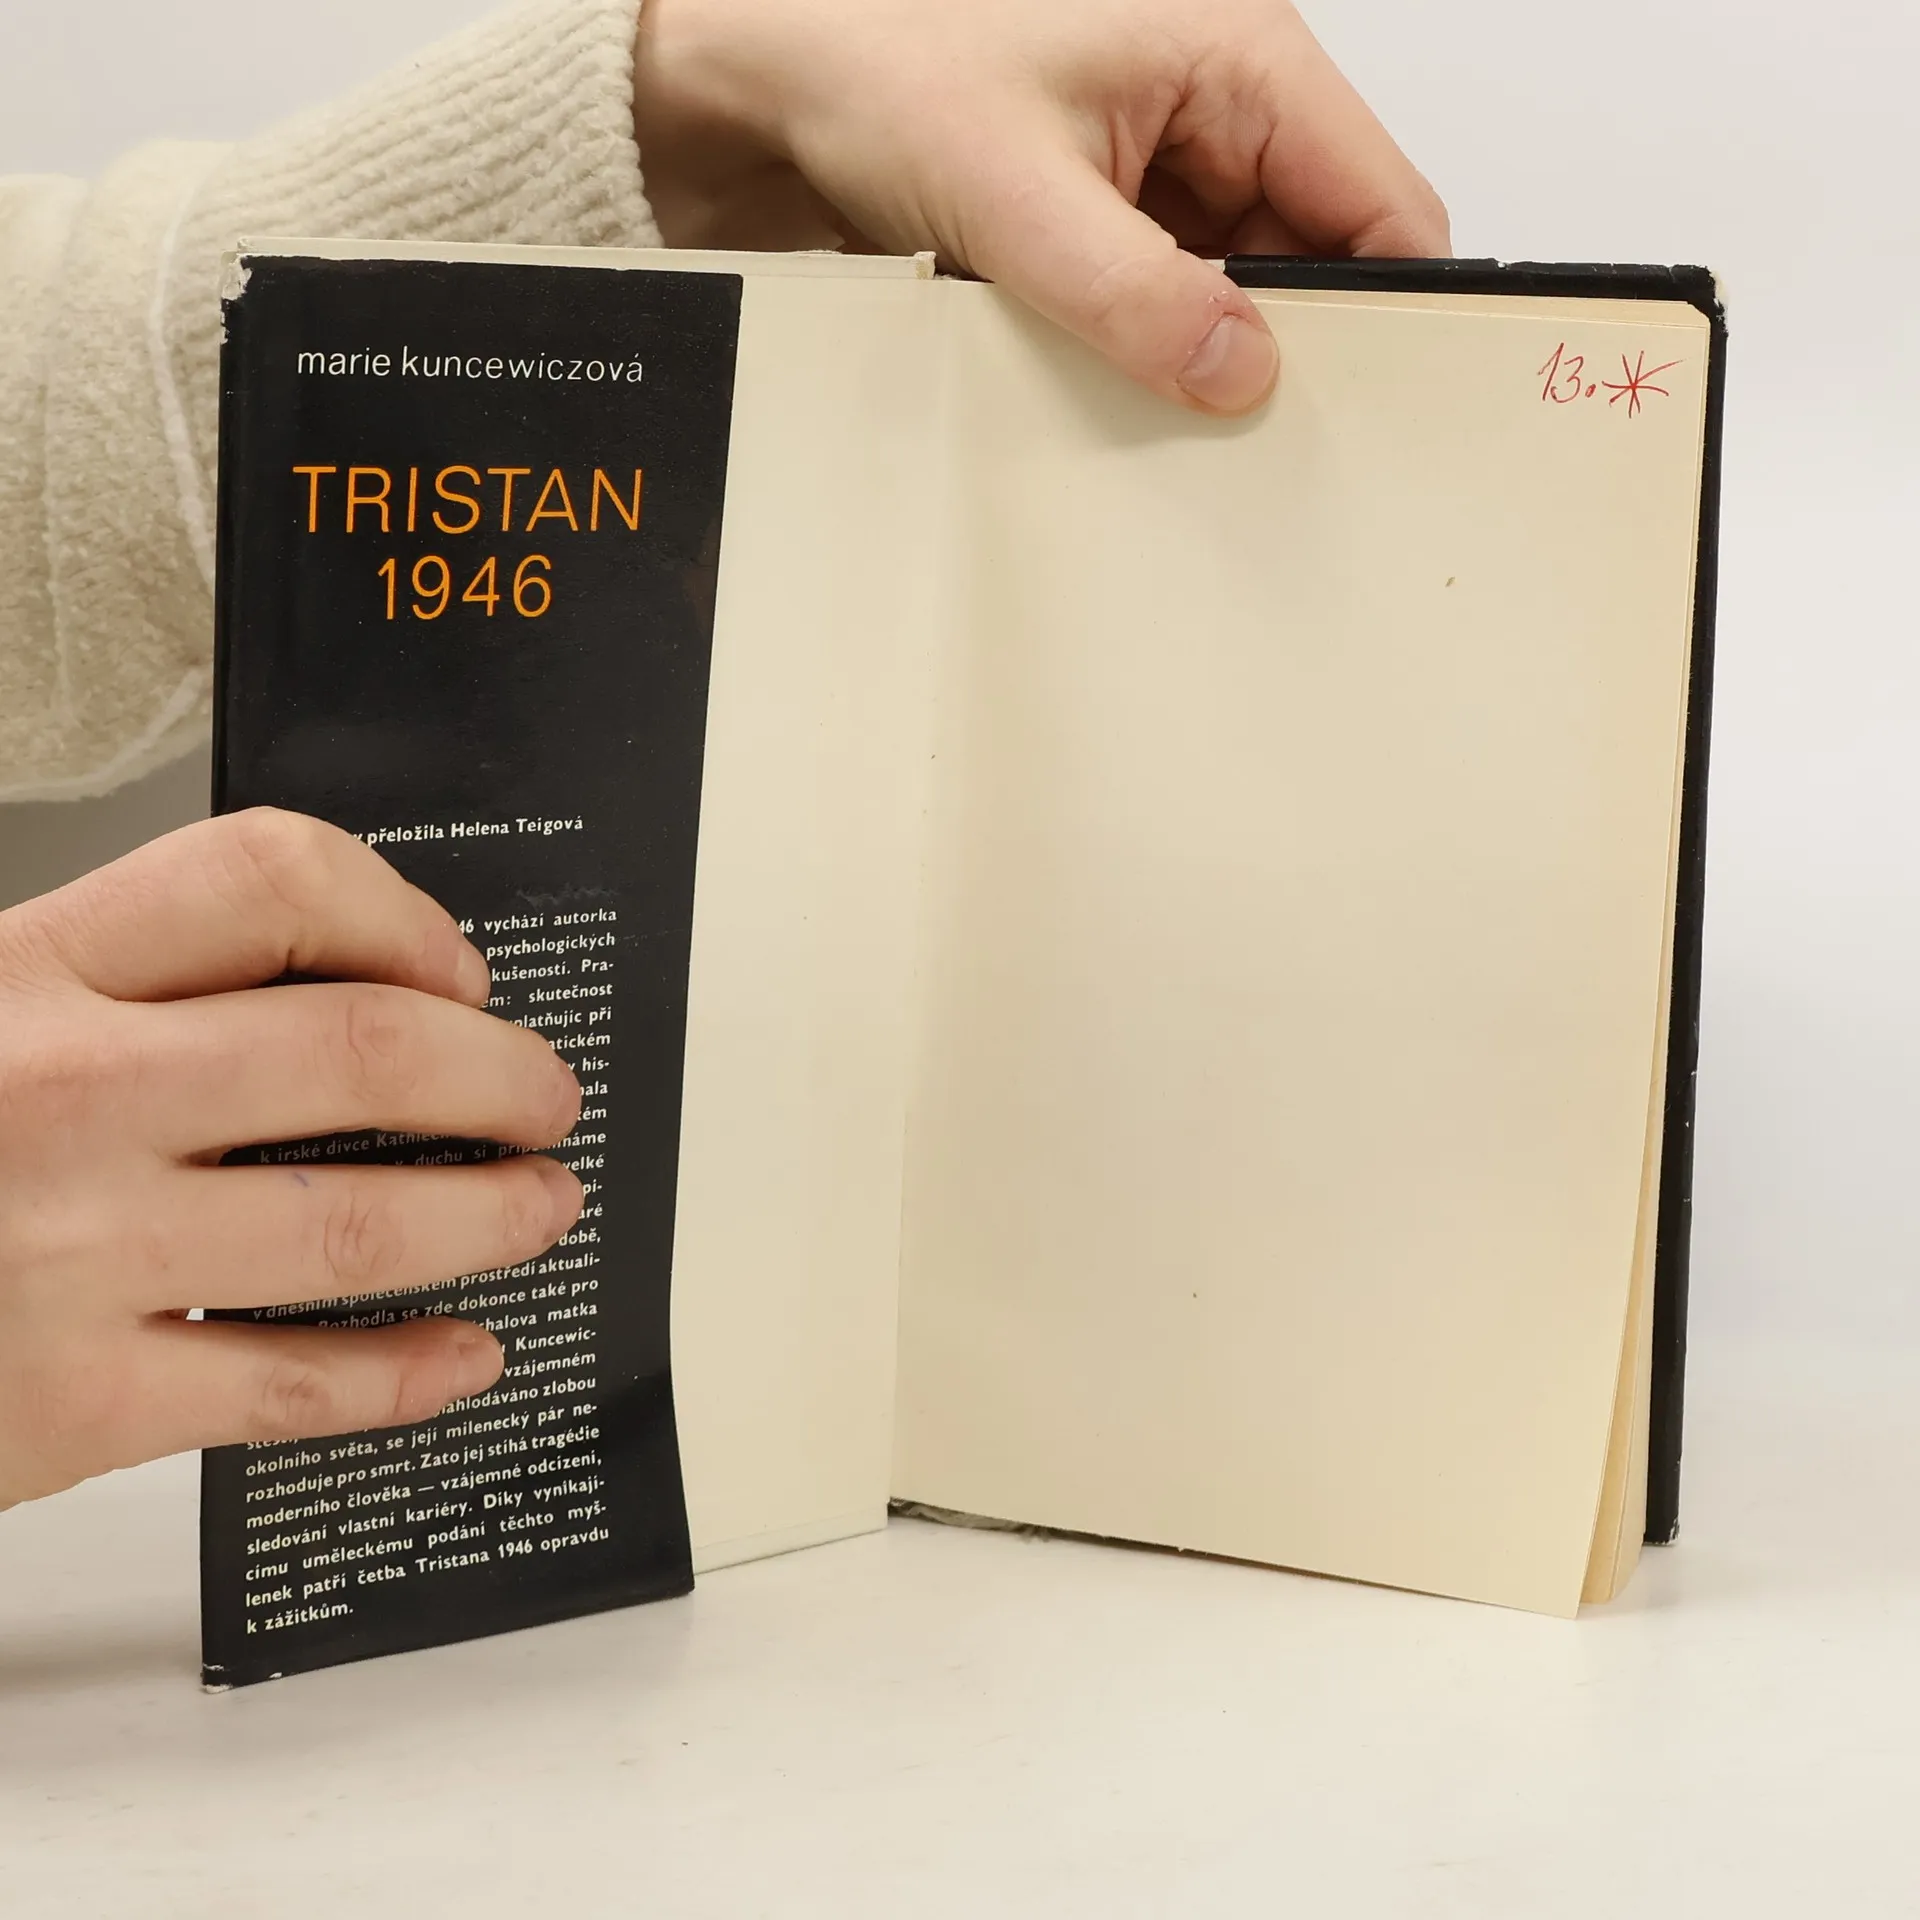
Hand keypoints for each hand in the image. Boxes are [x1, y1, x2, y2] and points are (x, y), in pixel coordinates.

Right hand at [0, 810, 583, 1508]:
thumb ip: (116, 987)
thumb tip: (339, 986)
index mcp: (28, 972)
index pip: (267, 877)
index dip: (400, 914)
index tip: (458, 970)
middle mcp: (63, 1094)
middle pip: (360, 1049)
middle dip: (495, 1074)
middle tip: (545, 1095)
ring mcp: (71, 1254)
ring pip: (355, 1225)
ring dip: (485, 1216)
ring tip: (541, 1206)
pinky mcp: (69, 1405)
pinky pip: (287, 1389)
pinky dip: (403, 1375)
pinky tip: (465, 1357)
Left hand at [632, 0, 1449, 415]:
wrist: (776, 77)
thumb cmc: (882, 70)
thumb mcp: (1016, 200)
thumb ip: (1138, 295)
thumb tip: (1243, 372)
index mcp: (1237, 57)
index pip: (1380, 199)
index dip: (1395, 309)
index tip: (1377, 412)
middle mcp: (1220, 103)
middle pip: (1322, 253)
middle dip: (1297, 346)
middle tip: (1260, 442)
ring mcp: (1171, 161)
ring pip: (1248, 285)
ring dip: (1218, 353)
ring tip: (1180, 417)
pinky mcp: (1121, 210)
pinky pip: (1178, 294)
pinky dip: (1162, 347)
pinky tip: (1129, 390)